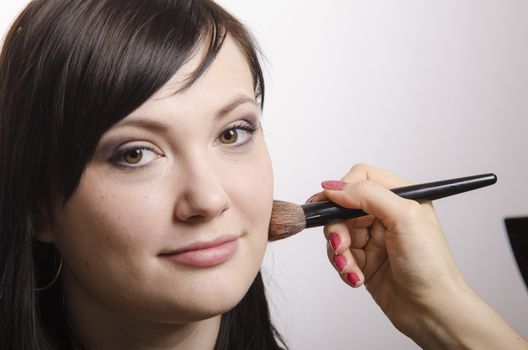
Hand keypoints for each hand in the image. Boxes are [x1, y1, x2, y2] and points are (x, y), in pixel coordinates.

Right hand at [309, 164, 527, 348]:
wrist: (433, 312)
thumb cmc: (431, 267)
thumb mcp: (404, 218)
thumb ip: (368, 195)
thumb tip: (334, 188)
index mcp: (400, 197)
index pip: (362, 177)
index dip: (343, 190)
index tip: (332, 206)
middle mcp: (385, 214)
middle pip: (343, 207)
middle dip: (337, 228)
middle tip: (341, 245)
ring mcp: (373, 238)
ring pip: (337, 232)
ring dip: (339, 251)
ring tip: (351, 267)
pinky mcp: (364, 259)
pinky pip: (339, 254)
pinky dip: (343, 266)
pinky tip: (357, 277)